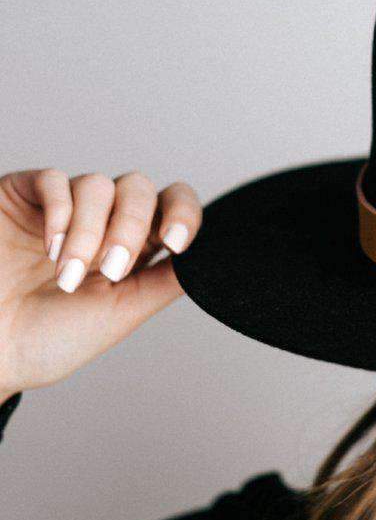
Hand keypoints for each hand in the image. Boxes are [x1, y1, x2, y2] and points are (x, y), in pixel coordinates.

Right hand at [0, 168, 201, 397]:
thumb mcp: (122, 312)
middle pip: (140, 188)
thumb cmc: (48, 339)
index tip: (177, 244)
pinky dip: (61, 212)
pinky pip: (53, 180)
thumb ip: (165, 281)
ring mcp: (62, 207)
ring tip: (69, 273)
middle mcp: (102, 221)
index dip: (185, 213)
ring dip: (92, 230)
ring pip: (99, 184)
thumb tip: (210, 258)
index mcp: (134, 246)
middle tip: (111, 270)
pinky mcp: (20, 197)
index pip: (173, 205)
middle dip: (132, 228)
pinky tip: (52, 248)